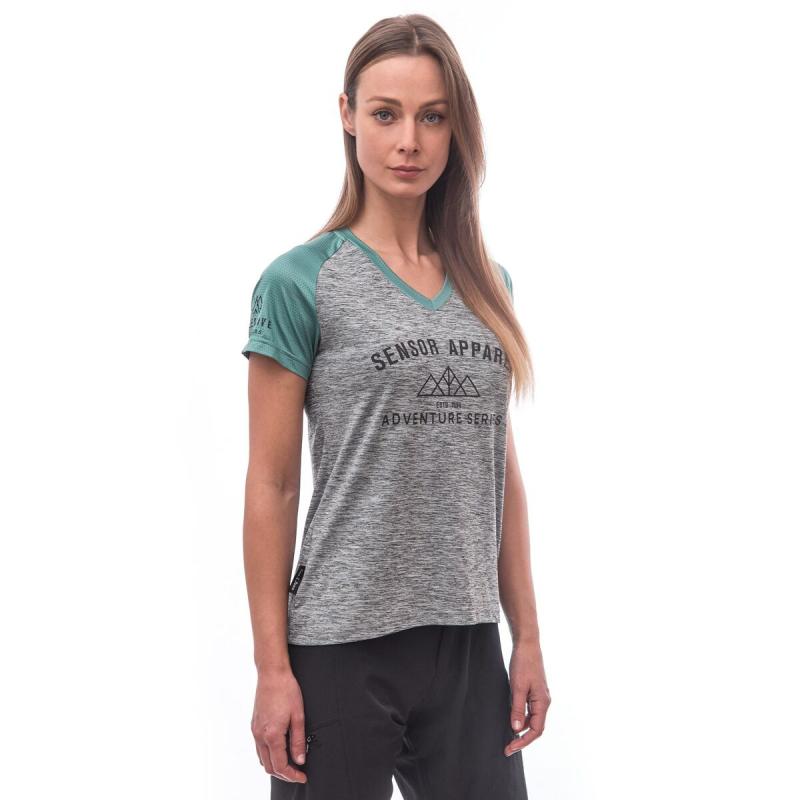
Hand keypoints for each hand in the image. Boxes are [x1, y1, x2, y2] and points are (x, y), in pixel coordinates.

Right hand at [251, 668, 307, 783]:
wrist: (272, 673)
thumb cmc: (287, 690)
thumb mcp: (298, 716)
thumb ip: (299, 741)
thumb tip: (300, 760)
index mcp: (272, 734)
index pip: (280, 765)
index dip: (292, 775)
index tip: (302, 776)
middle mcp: (260, 735)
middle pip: (269, 766)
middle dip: (284, 774)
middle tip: (298, 773)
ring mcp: (255, 730)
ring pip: (262, 759)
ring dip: (275, 765)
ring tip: (290, 764)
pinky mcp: (254, 725)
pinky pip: (259, 748)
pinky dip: (268, 755)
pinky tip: (279, 751)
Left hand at [505, 640, 550, 756]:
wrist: (527, 645)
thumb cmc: (523, 663)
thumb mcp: (517, 687)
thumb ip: (517, 708)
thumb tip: (516, 729)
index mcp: (542, 702)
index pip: (536, 730)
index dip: (523, 741)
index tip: (510, 748)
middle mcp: (544, 702)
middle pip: (536, 727)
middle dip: (522, 739)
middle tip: (508, 748)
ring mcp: (540, 697)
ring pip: (533, 719)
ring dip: (522, 730)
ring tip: (508, 738)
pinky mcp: (534, 692)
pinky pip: (530, 710)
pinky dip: (522, 718)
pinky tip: (512, 719)